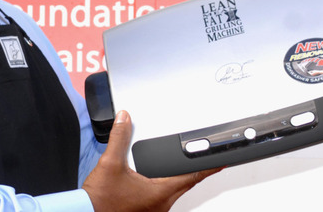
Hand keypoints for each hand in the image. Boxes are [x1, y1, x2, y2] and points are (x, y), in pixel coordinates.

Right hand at [82, 111, 221, 211]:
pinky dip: (164, 187)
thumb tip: (125, 120)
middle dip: (195, 172)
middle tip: (204, 161)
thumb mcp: (110, 163)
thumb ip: (120, 138)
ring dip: (178, 180)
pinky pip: (162, 198)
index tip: (221, 161)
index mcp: (159, 192)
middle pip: (186, 185)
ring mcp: (154, 211)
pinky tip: (155, 181)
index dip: (208, 167)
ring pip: (174, 193)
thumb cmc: (100, 200)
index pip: (192, 177)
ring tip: (179, 167)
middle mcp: (161, 205)